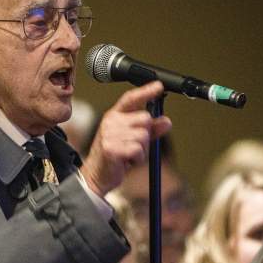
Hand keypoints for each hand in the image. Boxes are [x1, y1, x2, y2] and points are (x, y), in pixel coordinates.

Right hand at [79, 81, 171, 196]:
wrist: (96, 175)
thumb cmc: (115, 157)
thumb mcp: (133, 140)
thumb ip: (151, 130)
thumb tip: (166, 121)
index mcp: (114, 115)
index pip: (131, 99)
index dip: (145, 91)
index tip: (159, 86)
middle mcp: (111, 121)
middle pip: (145, 119)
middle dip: (146, 134)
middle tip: (134, 146)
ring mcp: (110, 134)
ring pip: (143, 136)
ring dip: (142, 149)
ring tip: (129, 154)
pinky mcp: (111, 148)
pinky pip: (138, 149)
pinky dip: (137, 158)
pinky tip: (126, 161)